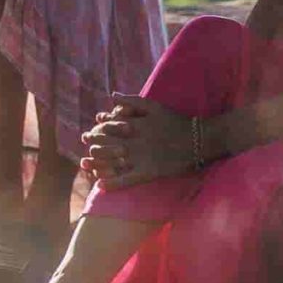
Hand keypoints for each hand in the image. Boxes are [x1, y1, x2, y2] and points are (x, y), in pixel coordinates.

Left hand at [81, 94, 199, 186]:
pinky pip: (126, 179)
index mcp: (133, 126)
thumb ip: (131, 100)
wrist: (198, 139)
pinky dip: (113, 183)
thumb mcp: (153, 106)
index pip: (105, 129)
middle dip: (92, 148)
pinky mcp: (148, 172)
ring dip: (96, 165)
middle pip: (104, 146)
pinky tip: (101, 186)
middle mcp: (133, 142)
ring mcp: (140, 158)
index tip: (87, 136)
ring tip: (86, 167)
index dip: (94, 133)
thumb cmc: (175, 121)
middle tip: (84, 151)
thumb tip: (111, 96)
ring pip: (111, 163)